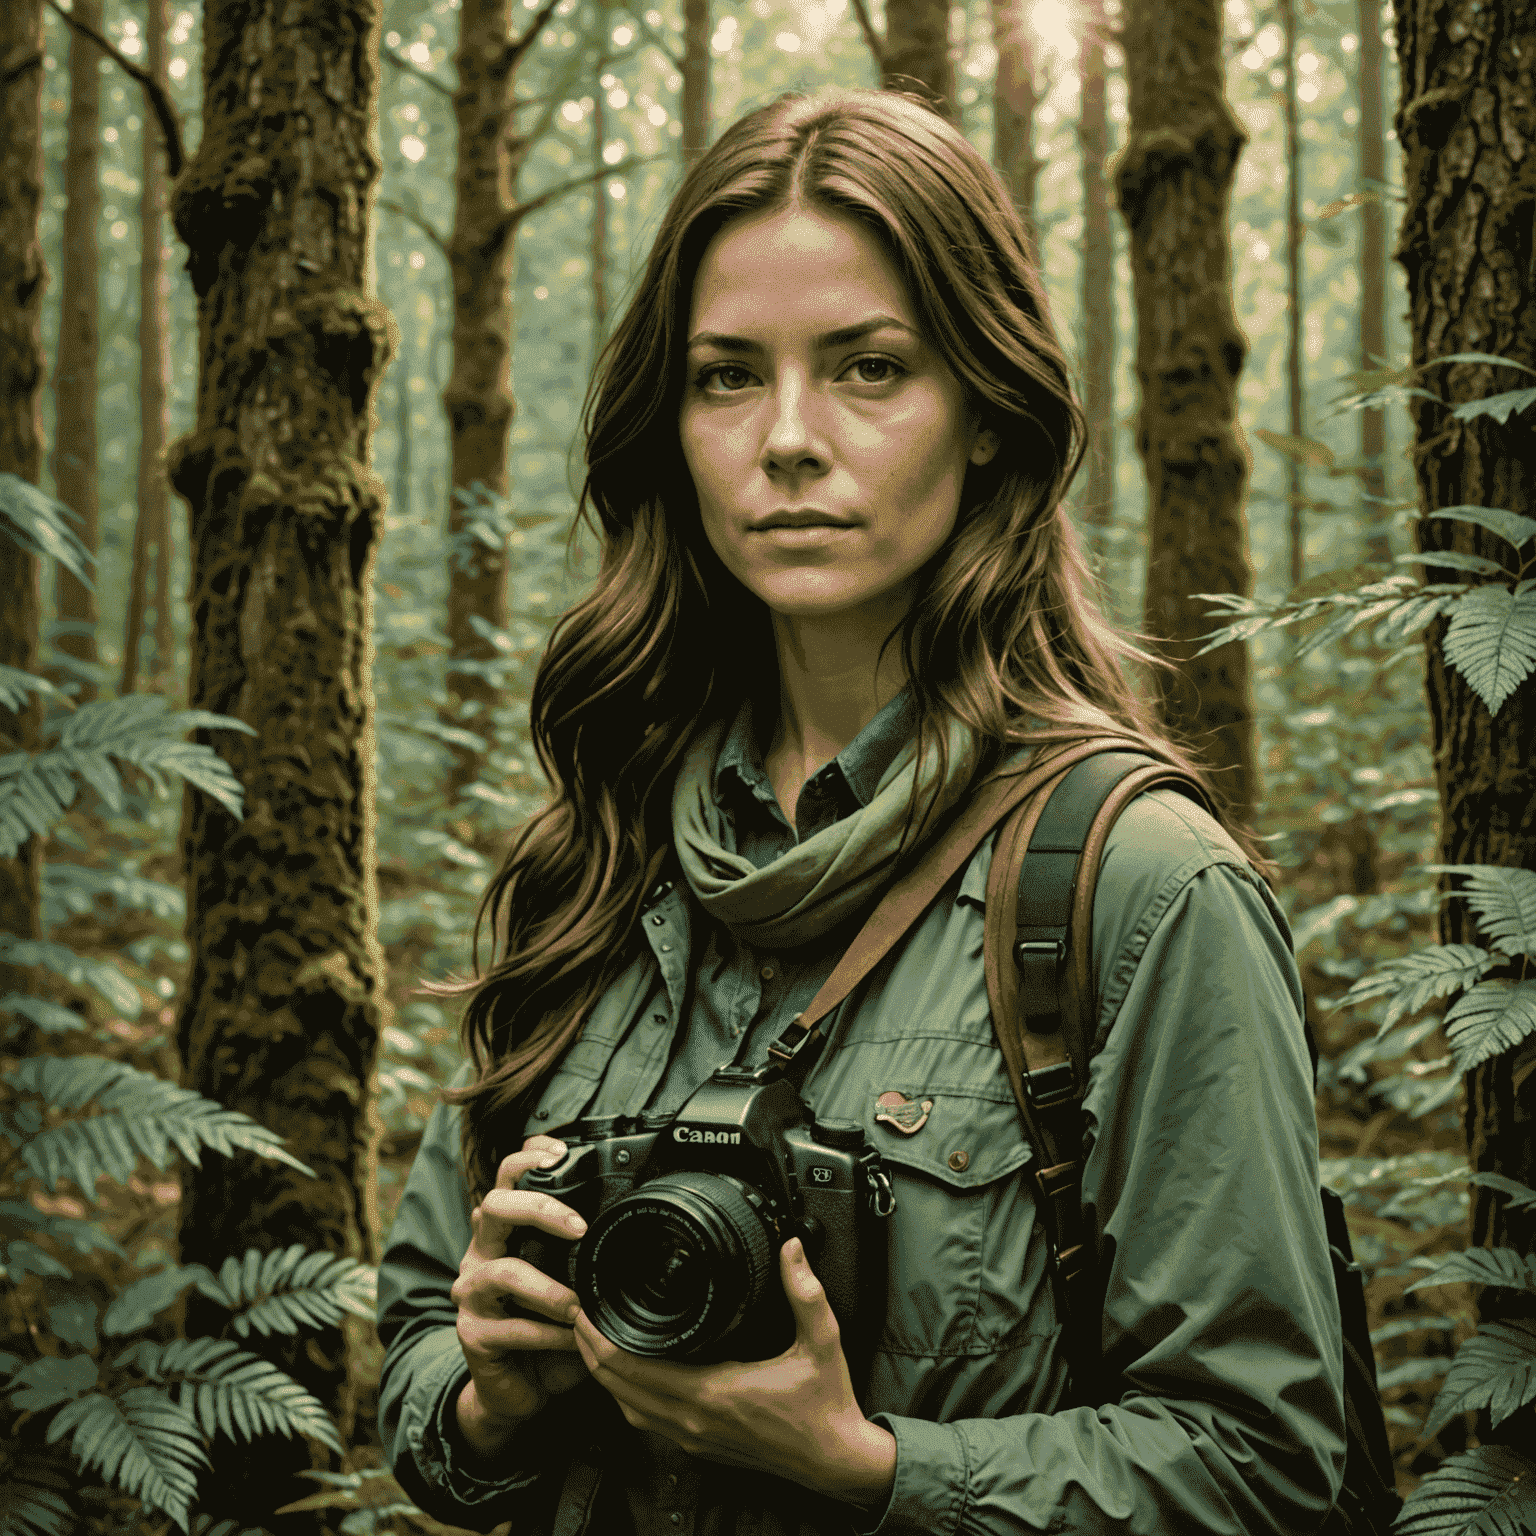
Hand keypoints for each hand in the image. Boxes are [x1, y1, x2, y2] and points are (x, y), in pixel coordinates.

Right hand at [450, 1134, 593, 1455]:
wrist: (520, 1386)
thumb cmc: (551, 1321)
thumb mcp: (571, 1276)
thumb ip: (586, 1249)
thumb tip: (635, 1220)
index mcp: (506, 1228)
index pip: (508, 1177)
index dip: (529, 1157)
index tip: (562, 1153)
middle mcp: (483, 1251)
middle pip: (494, 1205)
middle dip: (539, 1209)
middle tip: (580, 1228)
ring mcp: (472, 1291)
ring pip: (503, 1272)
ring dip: (548, 1290)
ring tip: (579, 1306)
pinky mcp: (472, 1334)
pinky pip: (512, 1328)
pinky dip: (549, 1335)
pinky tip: (572, 1340)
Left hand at [572, 1236, 896, 1507]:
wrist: (835, 1460)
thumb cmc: (826, 1405)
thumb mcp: (822, 1340)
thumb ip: (804, 1290)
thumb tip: (789, 1247)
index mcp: (714, 1392)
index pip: (635, 1368)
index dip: (601, 1338)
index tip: (587, 1307)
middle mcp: (694, 1419)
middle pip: (618, 1388)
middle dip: (589, 1350)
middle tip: (576, 1313)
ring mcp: (693, 1436)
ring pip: (627, 1409)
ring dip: (603, 1375)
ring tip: (591, 1339)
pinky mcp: (699, 1444)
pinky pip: (646, 1421)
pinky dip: (625, 1395)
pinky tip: (626, 1373)